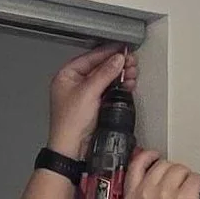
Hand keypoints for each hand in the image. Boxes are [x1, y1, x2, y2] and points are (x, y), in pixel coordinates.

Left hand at [47, 43, 134, 158]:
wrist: (73, 149)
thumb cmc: (69, 124)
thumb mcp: (88, 92)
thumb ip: (104, 73)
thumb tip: (117, 59)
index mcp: (66, 76)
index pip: (90, 57)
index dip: (107, 52)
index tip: (122, 49)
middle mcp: (75, 84)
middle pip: (100, 67)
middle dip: (117, 64)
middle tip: (131, 62)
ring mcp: (86, 95)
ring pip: (106, 79)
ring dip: (121, 75)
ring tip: (132, 72)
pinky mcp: (95, 106)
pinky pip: (109, 91)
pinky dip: (120, 87)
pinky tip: (128, 84)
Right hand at [122, 147, 199, 198]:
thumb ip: (140, 196)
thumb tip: (150, 176)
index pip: (136, 165)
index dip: (148, 156)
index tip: (155, 156)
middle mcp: (145, 194)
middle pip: (162, 165)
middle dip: (174, 172)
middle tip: (178, 187)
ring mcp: (164, 194)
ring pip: (180, 168)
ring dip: (187, 178)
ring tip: (188, 194)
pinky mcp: (184, 197)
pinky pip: (195, 178)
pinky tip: (197, 195)